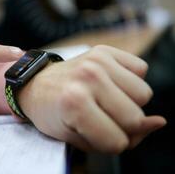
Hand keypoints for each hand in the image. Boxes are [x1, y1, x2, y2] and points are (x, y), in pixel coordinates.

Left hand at [19, 45, 165, 153]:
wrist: (36, 85)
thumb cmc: (53, 113)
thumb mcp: (77, 138)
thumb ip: (120, 138)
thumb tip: (158, 121)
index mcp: (75, 105)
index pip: (117, 141)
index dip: (109, 143)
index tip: (93, 134)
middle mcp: (88, 78)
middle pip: (135, 117)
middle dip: (121, 124)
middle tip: (99, 116)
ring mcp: (97, 61)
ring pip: (143, 94)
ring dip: (128, 102)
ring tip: (103, 99)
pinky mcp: (104, 50)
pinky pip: (140, 69)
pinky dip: (129, 80)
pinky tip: (109, 83)